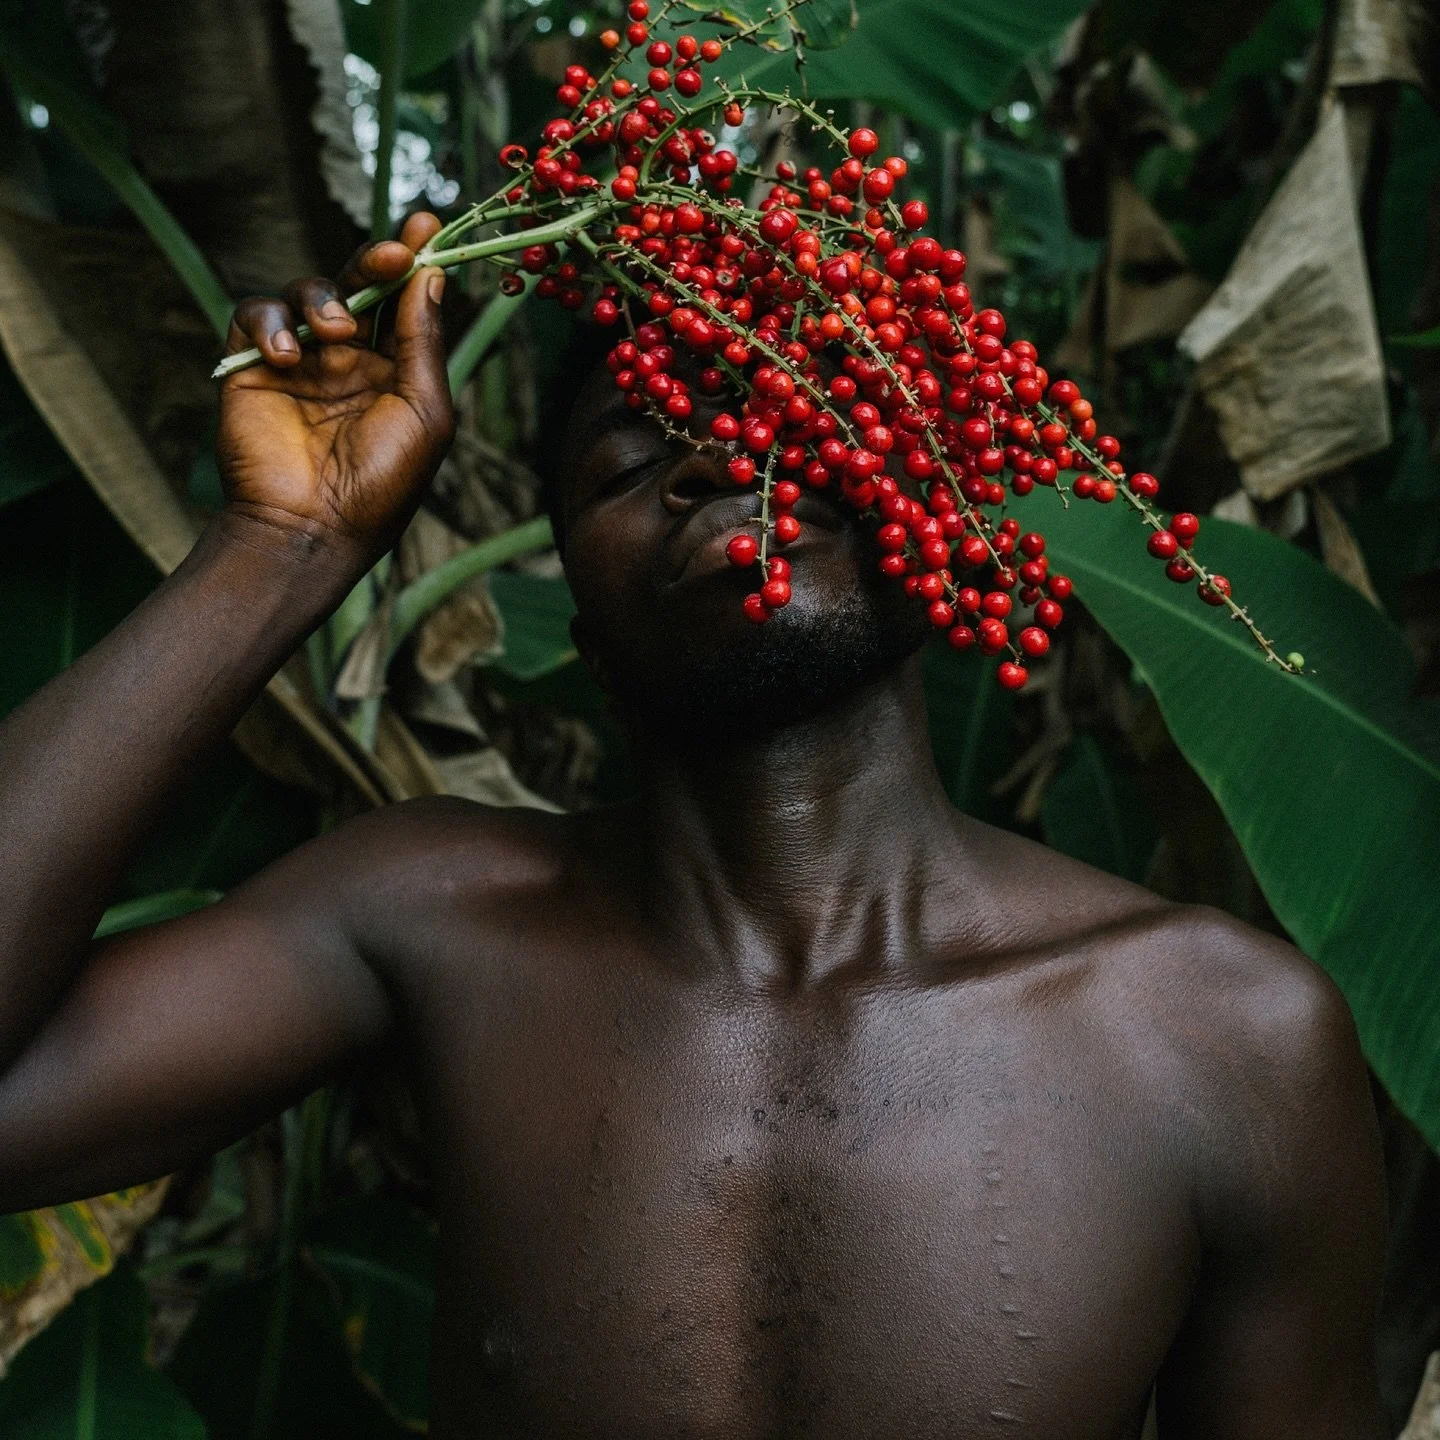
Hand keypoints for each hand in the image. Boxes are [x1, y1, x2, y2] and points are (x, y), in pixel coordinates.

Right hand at [217, 212, 455, 569]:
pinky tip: (286, 358)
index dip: (413, 261)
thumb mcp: (423, 410)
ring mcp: (300, 362)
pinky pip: (254, 315)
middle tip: (391, 252)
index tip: (427, 223)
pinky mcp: (251, 368)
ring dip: (319, 299)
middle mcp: (348, 360)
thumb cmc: (383, 482)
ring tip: (331, 334)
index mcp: (395, 371)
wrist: (313, 528)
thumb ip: (423, 340)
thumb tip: (431, 274)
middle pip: (355, 284)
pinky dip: (269, 323)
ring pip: (304, 293)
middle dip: (373, 259)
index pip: (403, 302)